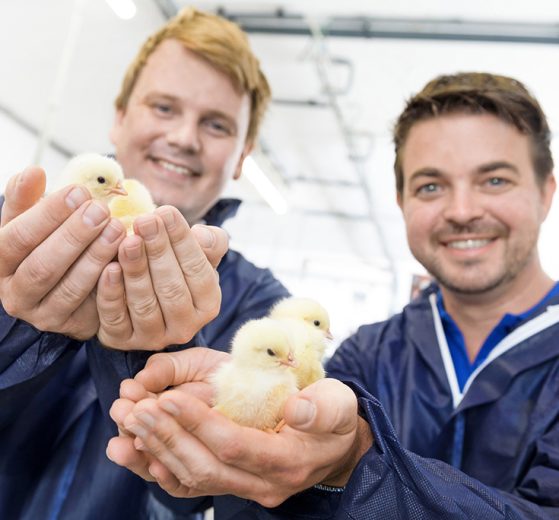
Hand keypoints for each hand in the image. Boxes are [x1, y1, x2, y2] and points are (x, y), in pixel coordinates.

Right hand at [0, 167, 124, 338]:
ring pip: (69, 289)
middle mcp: (16, 295)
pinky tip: (125, 260)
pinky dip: (110, 283)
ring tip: (118, 229)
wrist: (59, 286)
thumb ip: (26, 198)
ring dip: (95, 257)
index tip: (79, 191)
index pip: (17, 239)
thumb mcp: (28, 220)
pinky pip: (94, 307)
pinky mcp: (74, 325)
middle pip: (42, 267)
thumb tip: (32, 172)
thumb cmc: (44, 244)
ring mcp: (45, 315)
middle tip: (101, 210)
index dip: (47, 214)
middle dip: (74, 236)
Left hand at [96, 207, 227, 349]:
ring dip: (135, 270)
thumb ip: (211, 242)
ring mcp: (153, 337)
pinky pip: (116, 318)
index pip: (198, 271)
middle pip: (172, 288)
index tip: (166, 212)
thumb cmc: (177, 268)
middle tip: (145, 220)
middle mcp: (185, 327)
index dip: (182, 241)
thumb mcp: (200, 254)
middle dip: (157, 251)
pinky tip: (108, 268)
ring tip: (127, 240)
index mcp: (208, 304)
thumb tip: (202, 235)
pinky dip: (112, 293)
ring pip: (145, 304)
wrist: (145, 297)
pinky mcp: (122, 340)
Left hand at [108, 355, 372, 506]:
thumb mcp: (338, 405)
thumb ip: (320, 408)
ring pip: (192, 478)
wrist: (335, 447)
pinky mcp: (234, 485)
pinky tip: (135, 453)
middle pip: (204, 466)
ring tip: (126, 424)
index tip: (167, 397)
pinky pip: (191, 485)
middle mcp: (263, 484)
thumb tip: (296, 408)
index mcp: (288, 460)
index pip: (234, 445)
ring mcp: (246, 489)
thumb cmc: (336, 418)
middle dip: (166, 437)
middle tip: (134, 409)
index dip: (198, 423)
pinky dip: (160, 469)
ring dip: (155, 451)